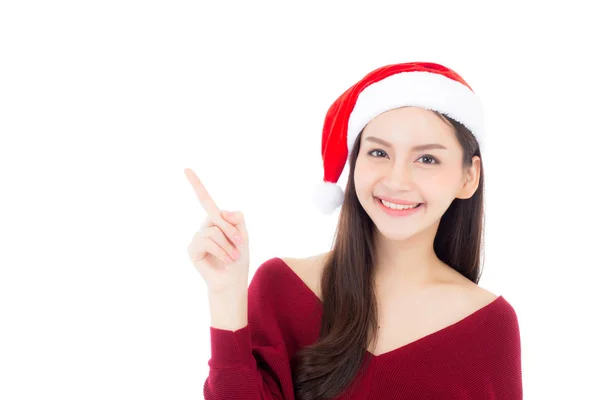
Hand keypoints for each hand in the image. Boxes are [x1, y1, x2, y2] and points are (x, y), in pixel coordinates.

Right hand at [184, 168, 249, 293]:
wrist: (233, 280)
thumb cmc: (238, 258)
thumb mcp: (243, 234)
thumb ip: (236, 218)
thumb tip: (220, 212)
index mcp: (216, 220)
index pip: (205, 199)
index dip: (196, 184)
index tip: (186, 168)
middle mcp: (205, 226)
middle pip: (218, 216)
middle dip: (232, 231)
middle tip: (240, 245)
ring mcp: (197, 236)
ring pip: (214, 230)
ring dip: (228, 244)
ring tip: (233, 256)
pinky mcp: (192, 248)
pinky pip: (208, 241)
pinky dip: (221, 250)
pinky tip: (225, 259)